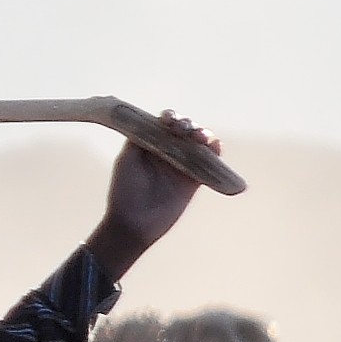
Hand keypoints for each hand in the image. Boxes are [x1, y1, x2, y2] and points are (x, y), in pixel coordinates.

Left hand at [91, 115, 213, 278]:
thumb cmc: (125, 191)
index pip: (163, 125)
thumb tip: (153, 121)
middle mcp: (168, 152)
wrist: (134, 223)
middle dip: (187, 125)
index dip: (169, 118)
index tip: (169, 119)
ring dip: (203, 134)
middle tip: (183, 129)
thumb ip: (138, 139)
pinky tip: (214, 146)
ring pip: (199, 143)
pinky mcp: (195, 179)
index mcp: (150, 145)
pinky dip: (215, 151)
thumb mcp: (126, 161)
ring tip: (199, 137)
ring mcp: (183, 165)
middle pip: (184, 130)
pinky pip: (210, 162)